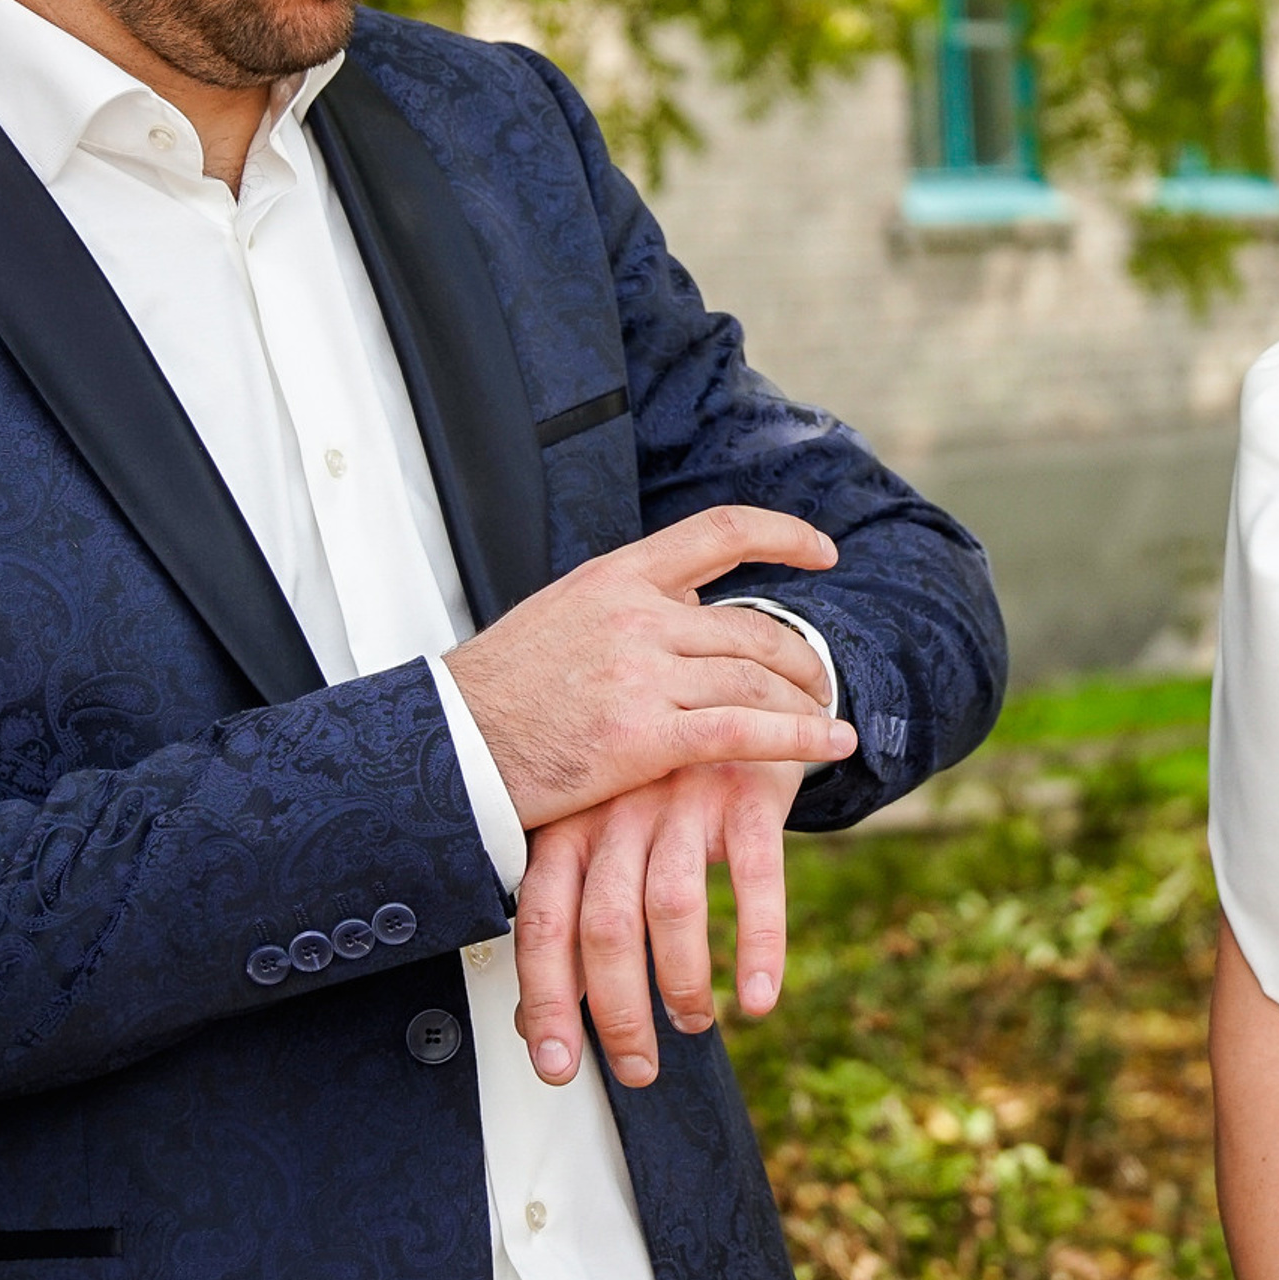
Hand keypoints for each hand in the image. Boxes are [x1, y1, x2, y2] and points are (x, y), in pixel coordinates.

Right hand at [443, 505, 853, 830]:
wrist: (446, 747)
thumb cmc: (500, 689)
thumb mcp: (562, 614)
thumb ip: (629, 603)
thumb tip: (690, 598)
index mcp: (616, 576)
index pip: (718, 532)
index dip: (782, 534)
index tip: (823, 550)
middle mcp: (635, 616)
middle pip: (751, 627)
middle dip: (800, 658)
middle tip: (820, 682)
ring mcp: (639, 675)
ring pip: (754, 679)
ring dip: (805, 703)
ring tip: (828, 722)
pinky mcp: (640, 738)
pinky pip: (741, 732)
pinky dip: (798, 739)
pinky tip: (832, 746)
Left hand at [512, 757, 799, 1086]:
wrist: (736, 705)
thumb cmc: (655, 793)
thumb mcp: (599, 841)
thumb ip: (566, 924)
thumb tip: (527, 1024)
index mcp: (570, 825)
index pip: (542, 920)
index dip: (545, 999)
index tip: (556, 1066)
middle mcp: (620, 809)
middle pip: (606, 923)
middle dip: (619, 1012)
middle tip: (637, 1067)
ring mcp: (684, 799)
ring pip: (673, 907)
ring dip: (683, 984)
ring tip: (694, 1023)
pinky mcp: (749, 795)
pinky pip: (757, 880)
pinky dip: (760, 947)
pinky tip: (759, 996)